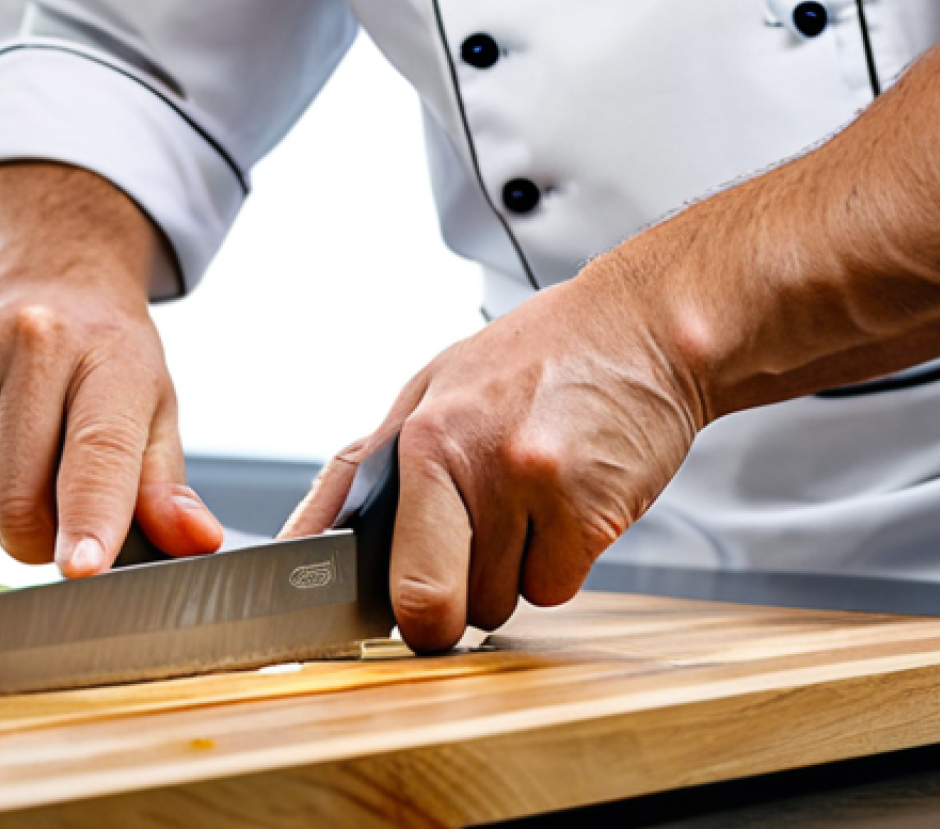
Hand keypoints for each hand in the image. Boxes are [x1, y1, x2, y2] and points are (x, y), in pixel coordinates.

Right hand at [0, 164, 222, 574]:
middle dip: (39, 539)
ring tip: (26, 494)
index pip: (98, 452)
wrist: (52, 279)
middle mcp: (38, 340)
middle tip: (60, 532)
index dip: (89, 516)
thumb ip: (167, 488)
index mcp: (112, 358)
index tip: (82, 567)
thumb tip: (198, 542)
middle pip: (20, 490)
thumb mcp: (154, 412)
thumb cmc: (110, 358)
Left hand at [282, 270, 703, 651]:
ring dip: (510, 570)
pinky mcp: (599, 513)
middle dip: (452, 602)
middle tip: (472, 550)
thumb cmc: (530, 356)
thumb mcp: (429, 388)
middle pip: (447, 608)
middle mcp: (483, 465)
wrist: (639, 328)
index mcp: (427, 436)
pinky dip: (561, 560)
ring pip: (506, 600)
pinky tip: (568, 501)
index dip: (397, 611)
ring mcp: (544, 491)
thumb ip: (360, 468)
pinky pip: (560, 586)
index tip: (405, 611)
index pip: (395, 578)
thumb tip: (299, 539)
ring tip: (528, 499)